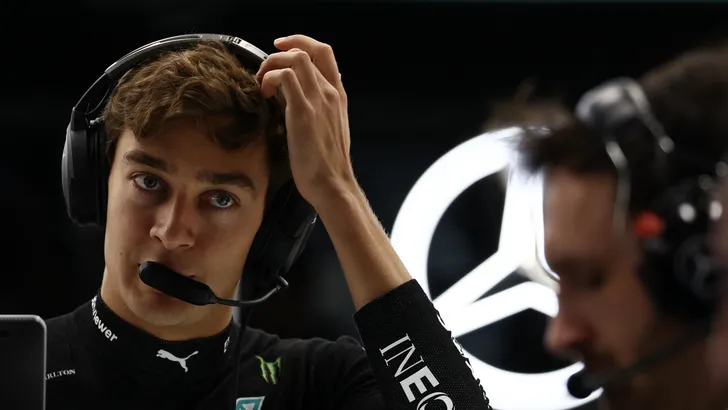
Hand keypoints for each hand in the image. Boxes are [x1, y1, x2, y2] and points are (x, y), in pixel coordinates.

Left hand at [256, 35, 354, 208]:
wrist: (332, 183)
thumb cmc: (327, 163)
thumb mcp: (326, 128)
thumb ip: (316, 108)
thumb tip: (290, 97)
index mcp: (338, 95)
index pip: (324, 53)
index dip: (301, 42)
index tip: (282, 47)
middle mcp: (331, 93)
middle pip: (306, 51)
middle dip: (279, 53)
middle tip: (264, 69)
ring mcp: (319, 100)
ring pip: (295, 59)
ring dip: (272, 64)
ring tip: (262, 84)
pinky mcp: (303, 112)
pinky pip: (285, 78)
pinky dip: (270, 78)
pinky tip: (264, 93)